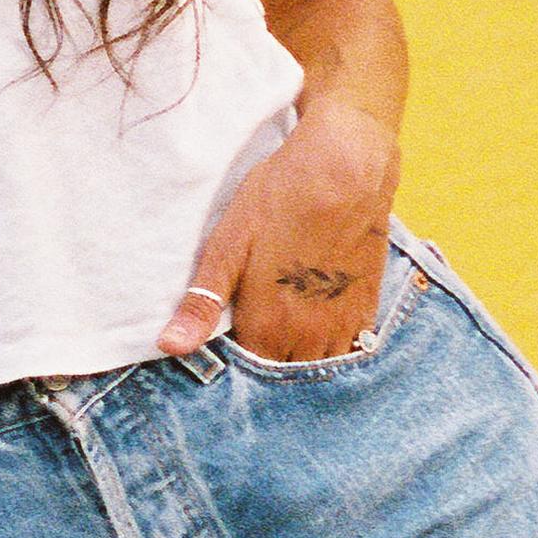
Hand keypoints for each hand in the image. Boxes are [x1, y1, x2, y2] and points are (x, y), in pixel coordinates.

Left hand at [158, 99, 401, 362]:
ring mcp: (342, 324)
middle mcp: (308, 335)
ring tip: (286, 329)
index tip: (228, 339)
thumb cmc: (280, 199)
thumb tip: (170, 347)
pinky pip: (350, 348)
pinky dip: (334, 345)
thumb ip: (202, 303)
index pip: (247, 372)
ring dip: (302, 357)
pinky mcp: (367, 306)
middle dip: (268, 363)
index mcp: (268, 326)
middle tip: (256, 329)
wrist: (346, 165)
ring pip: (318, 365)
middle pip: (283, 373)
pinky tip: (319, 321)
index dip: (234, 361)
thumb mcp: (228, 245)